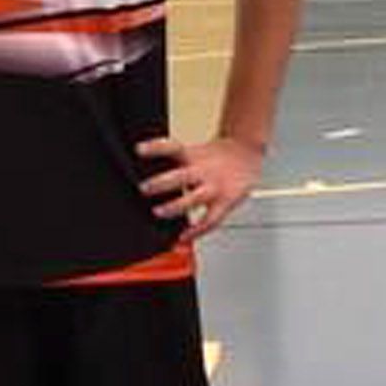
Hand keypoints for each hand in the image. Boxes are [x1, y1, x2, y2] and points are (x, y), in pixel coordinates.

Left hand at [136, 134, 263, 240]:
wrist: (247, 154)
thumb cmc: (217, 156)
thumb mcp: (196, 151)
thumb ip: (176, 162)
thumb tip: (147, 170)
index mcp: (194, 155)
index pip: (172, 147)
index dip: (155, 148)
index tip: (138, 150)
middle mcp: (203, 171)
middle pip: (181, 175)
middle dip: (161, 183)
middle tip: (144, 188)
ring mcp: (214, 187)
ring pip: (194, 198)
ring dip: (175, 206)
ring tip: (158, 212)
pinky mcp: (225, 202)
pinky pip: (210, 220)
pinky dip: (197, 231)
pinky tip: (183, 237)